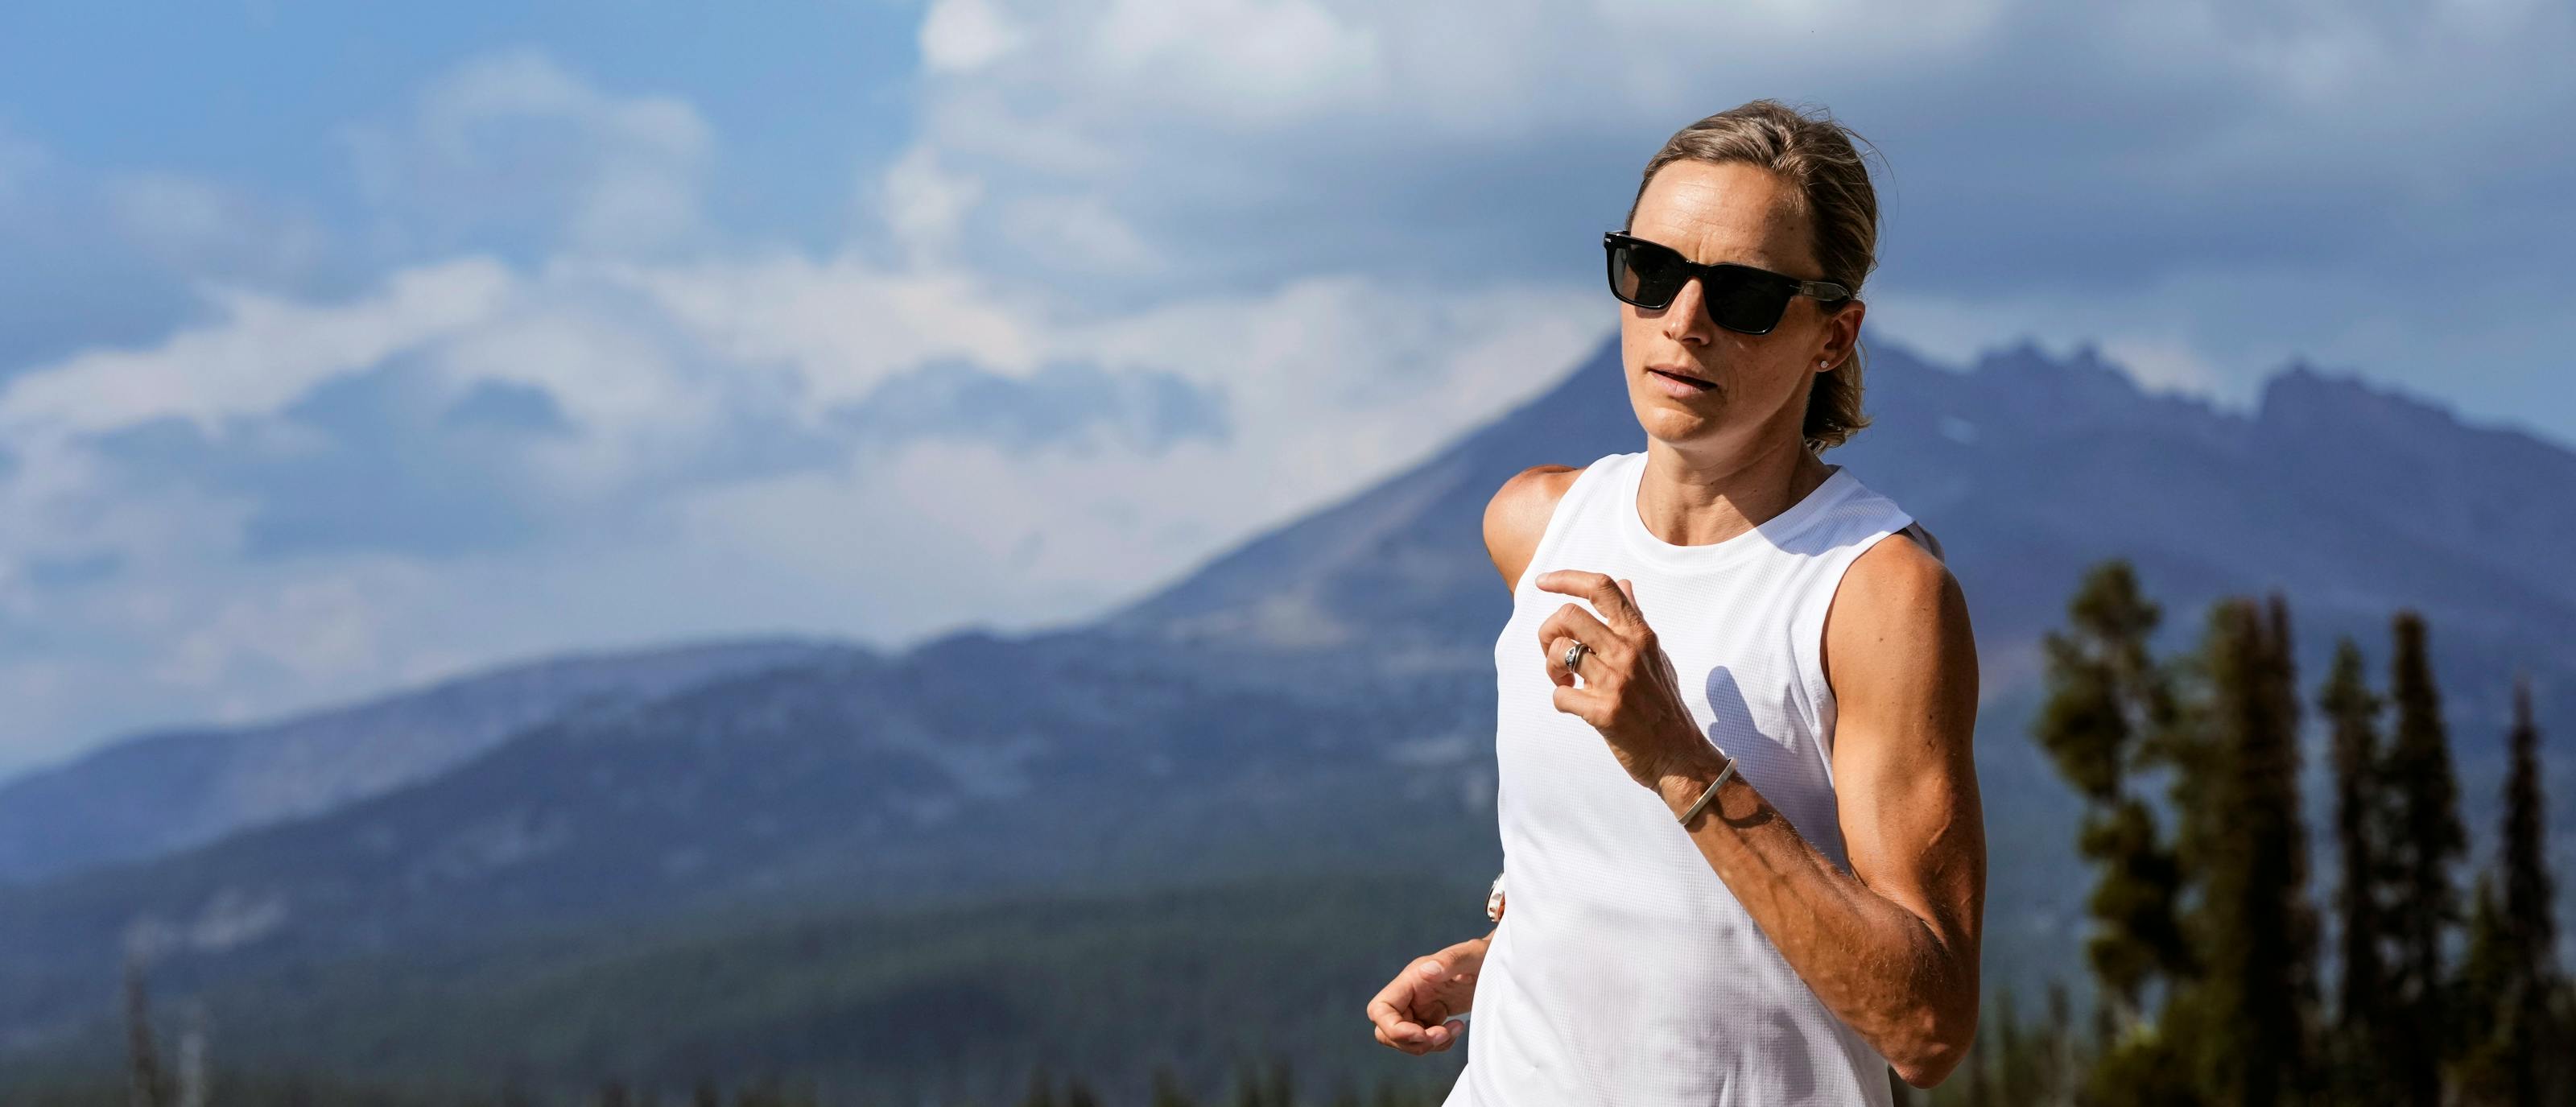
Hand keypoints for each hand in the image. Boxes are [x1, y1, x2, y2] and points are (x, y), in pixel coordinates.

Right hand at [1366, 936, 1487, 1054]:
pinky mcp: (1431, 1018)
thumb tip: (1427, 971)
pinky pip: (1423, 1041)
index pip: (1379, 1010)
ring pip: (1404, 1040)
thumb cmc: (1484, 956)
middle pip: (1387, 1031)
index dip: (1393, 1029)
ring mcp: (1419, 1008)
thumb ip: (1450, 960)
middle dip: (1412, 1042)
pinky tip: (1457, 1028)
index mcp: (1411, 979)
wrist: (1497, 964)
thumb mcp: (1473, 955)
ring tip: (1455, 1029)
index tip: (1422, 1034)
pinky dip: (1439, 1044)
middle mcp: (1409, 995)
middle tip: (1442, 1035)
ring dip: (1428, 1045)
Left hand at [1534, 570, 1719, 789]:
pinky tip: (1575, 705)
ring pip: (1559, 652)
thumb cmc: (1663, 703)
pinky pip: (1559, 695)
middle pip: (1568, 615)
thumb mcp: (1656, 655)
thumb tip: (1624, 583)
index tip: (1542, 583)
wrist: (1678, 755)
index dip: (1566, 578)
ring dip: (1552, 667)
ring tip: (1566, 680)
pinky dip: (1560, 699)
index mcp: (1640, 634)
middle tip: (1555, 653)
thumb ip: (1636, 619)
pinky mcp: (1604, 712)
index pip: (1602, 587)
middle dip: (1549, 631)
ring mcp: (1617, 682)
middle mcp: (1629, 652)